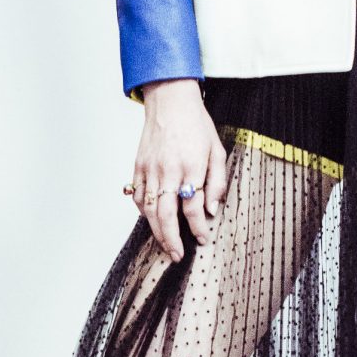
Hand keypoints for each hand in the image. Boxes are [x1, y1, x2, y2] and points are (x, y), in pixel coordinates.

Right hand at [130, 79, 228, 261]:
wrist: (170, 101)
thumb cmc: (195, 124)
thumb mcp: (217, 150)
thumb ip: (216, 182)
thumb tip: (211, 209)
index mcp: (192, 167)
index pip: (193, 207)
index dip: (199, 227)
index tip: (203, 238)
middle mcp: (169, 171)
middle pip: (167, 215)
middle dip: (172, 239)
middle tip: (178, 254)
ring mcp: (150, 169)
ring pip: (150, 210)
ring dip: (157, 232)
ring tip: (166, 246)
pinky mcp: (139, 166)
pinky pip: (139, 196)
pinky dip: (144, 212)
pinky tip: (152, 220)